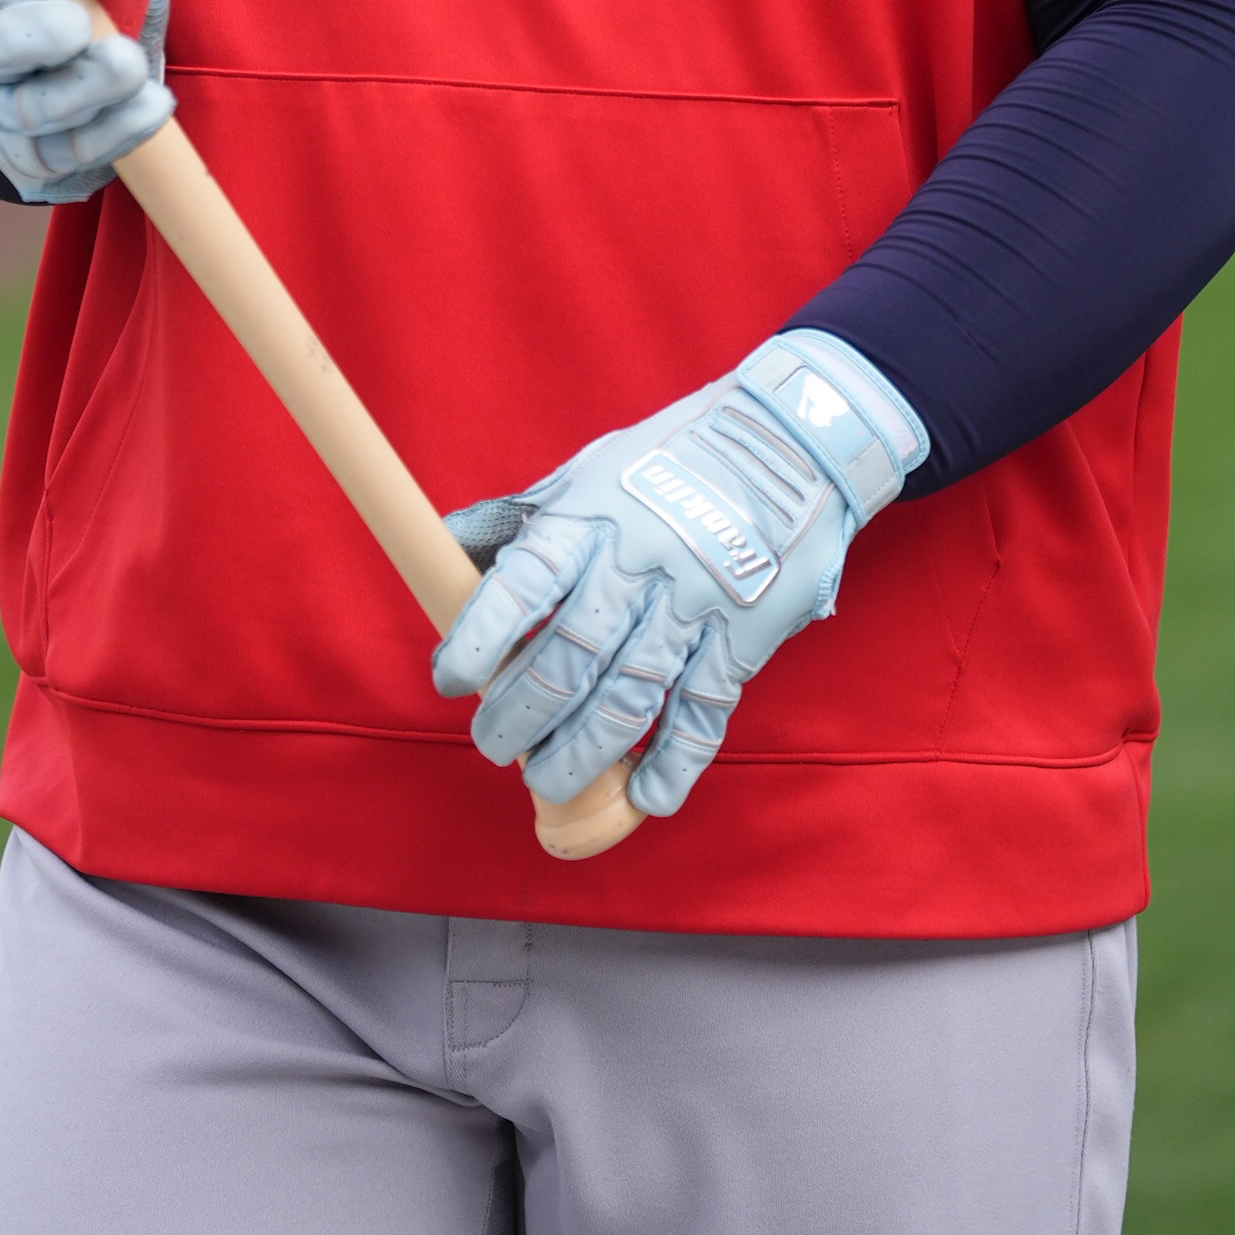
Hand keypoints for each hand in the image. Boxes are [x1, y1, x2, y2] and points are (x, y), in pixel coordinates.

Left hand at [432, 331, 926, 819]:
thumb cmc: (671, 457)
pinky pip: (704, 712)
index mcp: (591, 518)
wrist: (790, 438)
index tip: (449, 680)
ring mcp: (694, 604)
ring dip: (581, 752)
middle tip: (493, 744)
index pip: (522, 584)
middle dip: (520, 714)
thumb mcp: (589, 470)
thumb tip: (444, 546)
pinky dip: (674, 762)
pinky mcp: (745, 636)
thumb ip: (519, 517)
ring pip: (628, 698)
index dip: (479, 638)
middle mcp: (638, 565)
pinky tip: (644, 796)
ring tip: (547, 781)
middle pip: (569, 658)